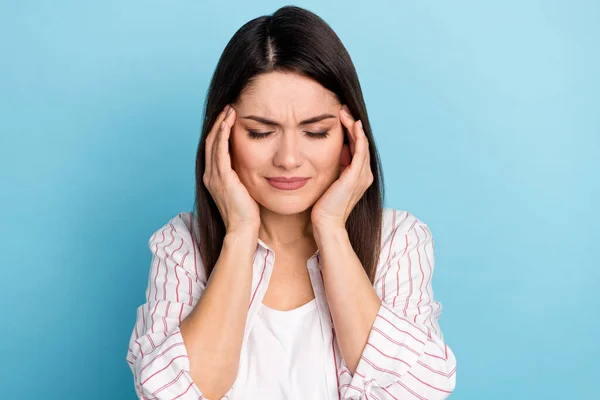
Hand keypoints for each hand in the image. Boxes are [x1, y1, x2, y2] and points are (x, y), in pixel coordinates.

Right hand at [203, 105, 260, 232]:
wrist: (242, 230)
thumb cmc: (247, 214)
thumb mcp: (243, 190)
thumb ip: (242, 176)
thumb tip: (255, 165)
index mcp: (213, 178)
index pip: (214, 148)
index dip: (219, 131)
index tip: (229, 117)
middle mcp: (210, 175)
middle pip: (210, 141)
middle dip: (218, 123)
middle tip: (228, 107)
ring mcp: (214, 176)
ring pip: (213, 143)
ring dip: (221, 124)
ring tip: (229, 110)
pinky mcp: (222, 178)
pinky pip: (220, 151)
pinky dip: (223, 135)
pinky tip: (229, 122)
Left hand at [310, 104, 373, 228]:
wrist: (325, 223)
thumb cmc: (323, 206)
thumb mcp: (329, 181)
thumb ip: (333, 167)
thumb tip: (330, 152)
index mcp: (358, 176)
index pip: (356, 148)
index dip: (350, 131)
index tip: (340, 117)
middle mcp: (364, 174)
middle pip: (361, 143)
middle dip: (352, 124)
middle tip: (343, 108)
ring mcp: (362, 175)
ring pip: (362, 143)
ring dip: (354, 126)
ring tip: (345, 112)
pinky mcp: (356, 176)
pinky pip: (360, 150)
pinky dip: (357, 136)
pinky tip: (352, 123)